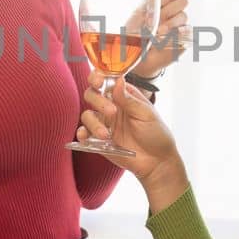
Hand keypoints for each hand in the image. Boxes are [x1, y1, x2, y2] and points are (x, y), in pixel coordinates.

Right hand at [77, 73, 189, 207]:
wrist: (156, 162)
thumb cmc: (156, 134)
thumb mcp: (146, 114)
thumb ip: (129, 99)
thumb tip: (117, 80)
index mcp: (124, 96)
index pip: (106, 81)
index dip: (98, 77)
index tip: (99, 81)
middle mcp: (111, 107)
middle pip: (92, 94)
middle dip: (97, 100)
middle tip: (112, 112)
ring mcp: (104, 123)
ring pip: (87, 115)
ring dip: (94, 122)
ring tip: (106, 135)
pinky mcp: (98, 140)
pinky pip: (84, 133)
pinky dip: (82, 133)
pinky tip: (86, 137)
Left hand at [134, 0, 188, 75]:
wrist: (137, 55)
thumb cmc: (136, 31)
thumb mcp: (139, 12)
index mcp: (166, 0)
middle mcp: (175, 11)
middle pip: (183, 0)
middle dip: (169, 8)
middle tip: (157, 15)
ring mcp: (181, 24)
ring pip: (183, 16)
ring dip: (170, 22)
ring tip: (157, 31)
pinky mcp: (184, 38)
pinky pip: (188, 31)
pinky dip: (178, 32)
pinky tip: (169, 36)